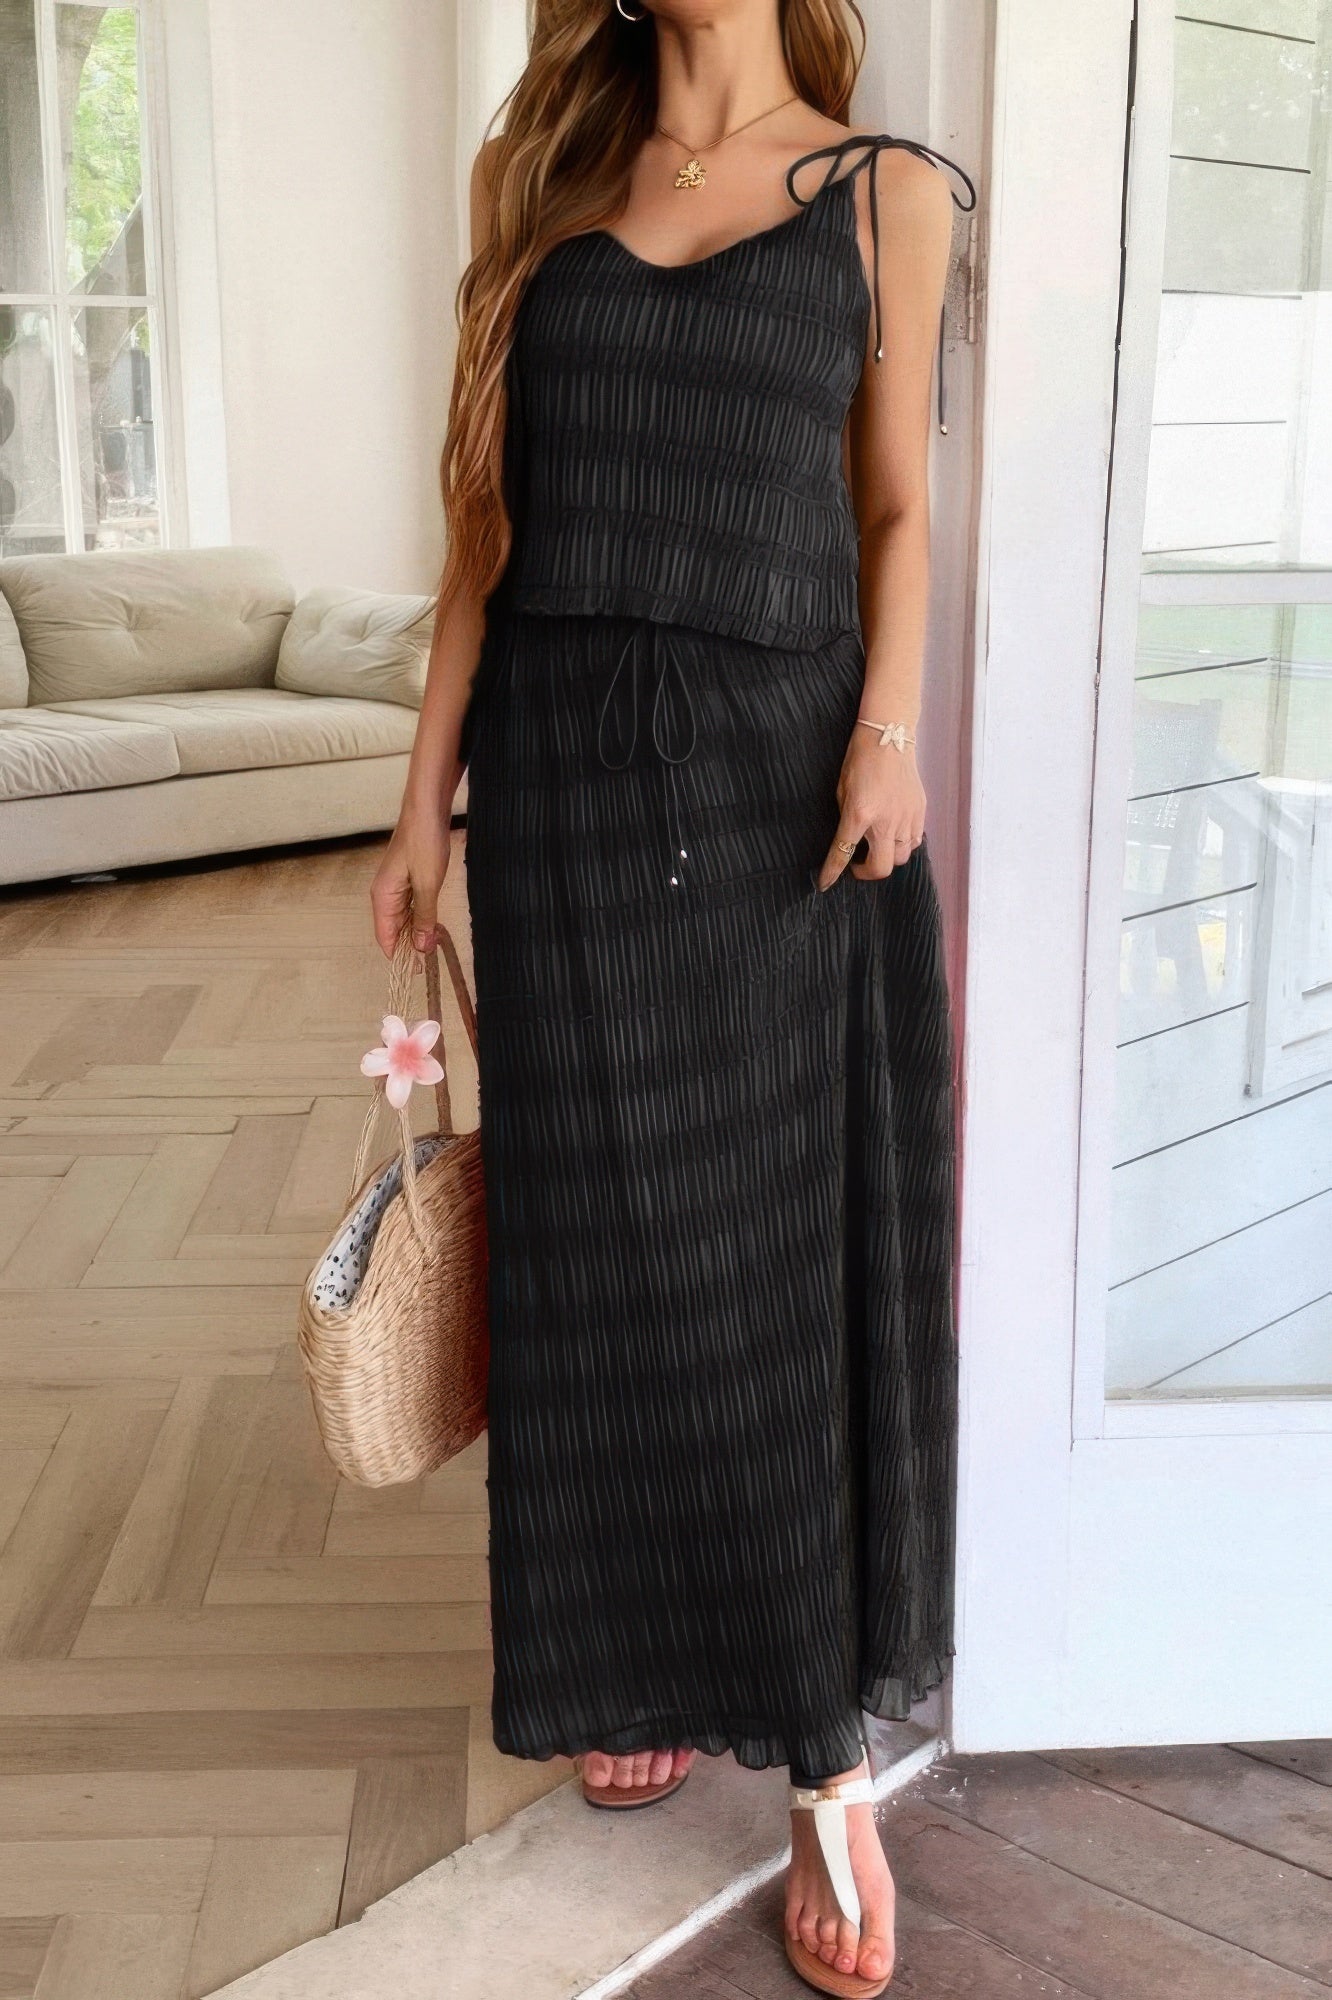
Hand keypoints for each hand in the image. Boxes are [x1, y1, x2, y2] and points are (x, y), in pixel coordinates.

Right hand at [370, 800, 450, 957]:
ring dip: (418, 931)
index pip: (385, 938)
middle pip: (393, 931)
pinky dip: (422, 916)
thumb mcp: (428, 885)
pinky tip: (435, 922)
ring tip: (436, 941)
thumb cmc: (424, 842)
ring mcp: (395, 886)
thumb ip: (423, 918)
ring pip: (403, 919)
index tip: (417, 969)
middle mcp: (384, 894)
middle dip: (410, 945)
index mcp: (382, 897)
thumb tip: (420, 947)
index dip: (399, 956)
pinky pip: (411, 906)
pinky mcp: (407, 879)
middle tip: (432, 957)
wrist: (427, 809)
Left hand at [818, 731, 925, 889]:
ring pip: (901, 857)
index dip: (832, 873)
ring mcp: (906, 817)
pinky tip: (894, 836)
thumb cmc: (860, 760)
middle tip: (857, 866)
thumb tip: (848, 841)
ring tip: (877, 847)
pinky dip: (903, 845)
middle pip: (881, 867)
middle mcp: (886, 821)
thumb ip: (846, 819)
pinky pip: (914, 842)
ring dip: (887, 858)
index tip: (825, 883)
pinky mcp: (920, 812)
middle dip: (866, 873)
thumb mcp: (842, 791)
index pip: (842, 854)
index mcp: (860, 814)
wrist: (889, 737)